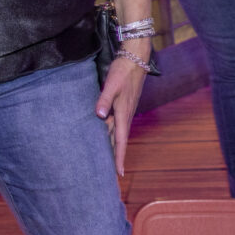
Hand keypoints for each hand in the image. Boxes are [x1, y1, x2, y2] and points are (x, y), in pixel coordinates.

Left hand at [95, 48, 149, 175]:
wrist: (135, 59)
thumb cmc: (123, 71)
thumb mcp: (112, 84)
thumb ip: (104, 99)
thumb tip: (98, 115)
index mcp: (123, 114)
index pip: (121, 141)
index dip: (119, 157)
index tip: (118, 173)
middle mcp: (125, 116)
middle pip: (119, 141)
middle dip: (115, 157)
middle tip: (109, 174)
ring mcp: (125, 111)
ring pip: (117, 134)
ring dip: (112, 147)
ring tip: (105, 161)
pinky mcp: (123, 106)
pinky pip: (116, 125)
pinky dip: (111, 134)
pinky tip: (104, 136)